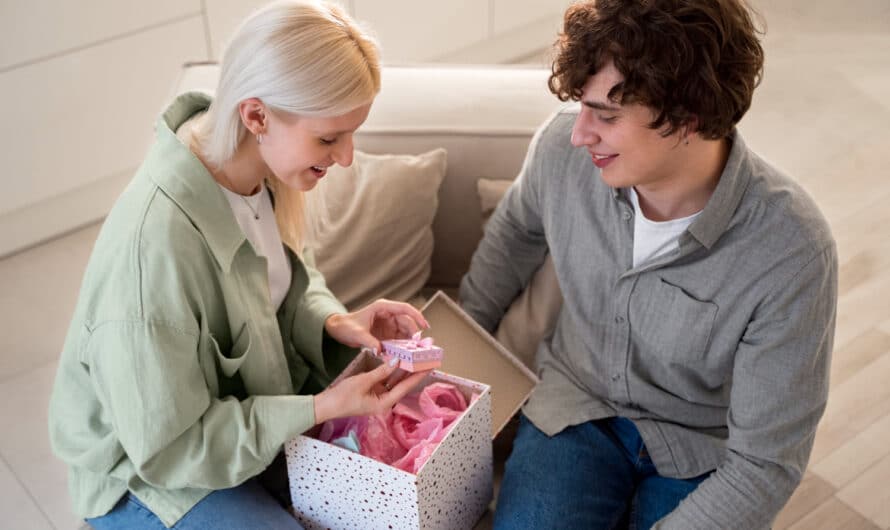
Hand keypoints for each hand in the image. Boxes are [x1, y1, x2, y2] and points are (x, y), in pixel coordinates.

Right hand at [313, 357, 430, 423]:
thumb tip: (396, 361)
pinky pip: (385, 380)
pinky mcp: (372, 391)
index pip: (405, 387)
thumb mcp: (363, 381)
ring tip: (416, 359)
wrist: (326, 405)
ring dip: (404, 371)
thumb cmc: (343, 397)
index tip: (429, 367)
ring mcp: (378, 396)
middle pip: (403, 385)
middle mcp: (384, 401)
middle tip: (426, 361)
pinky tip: (398, 362)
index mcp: (384, 404)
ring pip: (395, 381)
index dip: (417, 376)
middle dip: (414, 373)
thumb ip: (381, 371)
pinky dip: (391, 371)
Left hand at [323, 298, 429, 351]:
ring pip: (405, 333)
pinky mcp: (386, 334)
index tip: (425, 326)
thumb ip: (369, 342)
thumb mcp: (357, 334)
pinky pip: (398, 340)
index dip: (417, 316)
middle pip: (407, 323)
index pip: (404, 309)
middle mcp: (388, 315)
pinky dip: (402, 347)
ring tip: (413, 353)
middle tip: (418, 347)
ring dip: (409, 342)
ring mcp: (388, 325)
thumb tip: (380, 351)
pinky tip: (404, 355)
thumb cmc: (345, 325)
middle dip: (414, 334)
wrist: (337, 329)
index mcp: (383, 308)